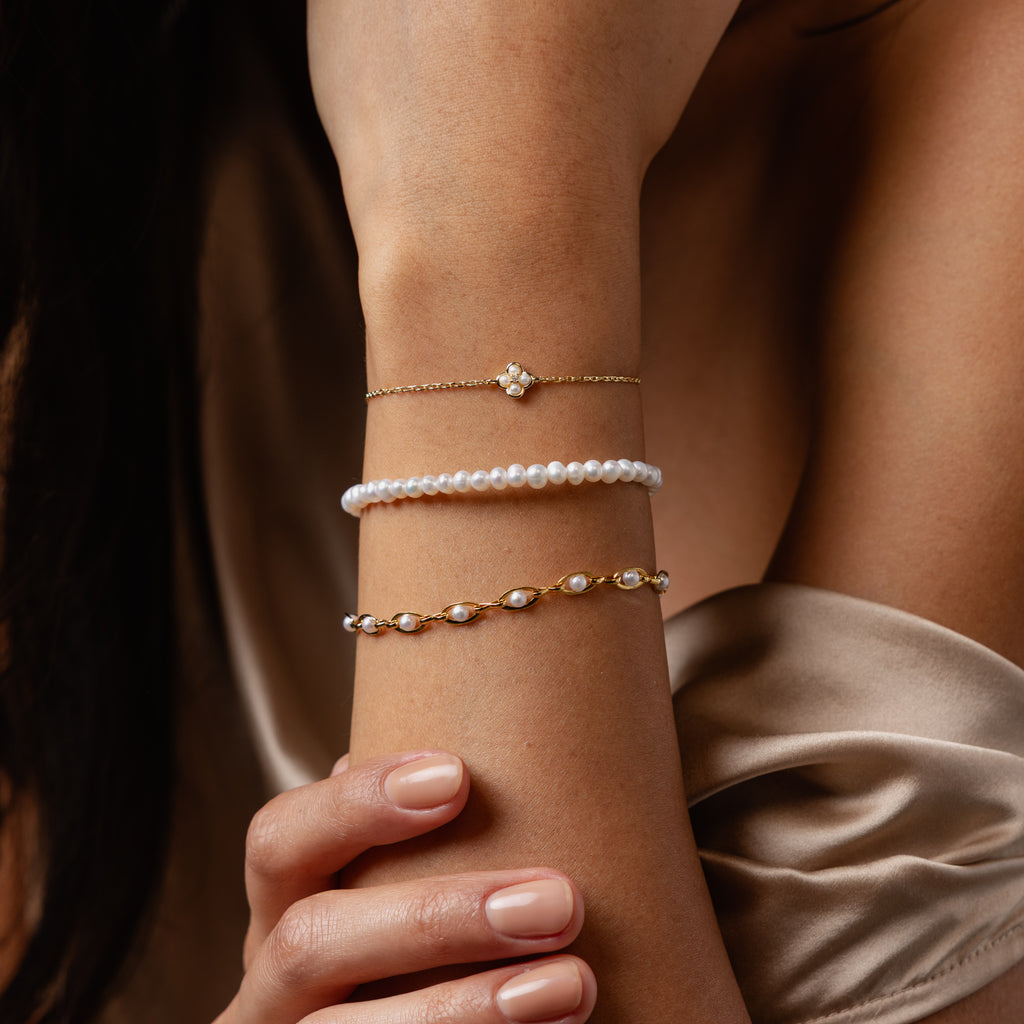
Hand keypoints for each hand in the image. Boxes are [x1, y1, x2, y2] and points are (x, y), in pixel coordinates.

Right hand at [214, 751, 595, 1023]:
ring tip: (573, 984)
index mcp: (281, 909)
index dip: (356, 803)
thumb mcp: (393, 893)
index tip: (457, 776)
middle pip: (312, 938)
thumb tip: (470, 762)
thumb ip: (411, 843)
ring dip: (468, 1007)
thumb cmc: (415, 950)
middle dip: (438, 916)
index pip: (278, 840)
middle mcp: (269, 983)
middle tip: (559, 900)